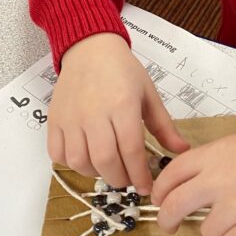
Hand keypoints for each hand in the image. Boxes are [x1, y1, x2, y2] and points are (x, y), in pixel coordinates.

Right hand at [47, 33, 188, 194]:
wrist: (90, 49)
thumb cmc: (122, 70)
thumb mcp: (149, 94)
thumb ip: (164, 126)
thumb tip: (181, 150)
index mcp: (123, 106)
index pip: (131, 150)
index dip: (139, 174)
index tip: (146, 187)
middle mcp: (94, 114)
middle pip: (105, 161)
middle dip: (119, 178)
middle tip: (128, 179)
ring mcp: (71, 118)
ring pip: (79, 161)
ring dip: (95, 173)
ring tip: (108, 167)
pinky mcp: (55, 119)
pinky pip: (57, 153)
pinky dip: (70, 163)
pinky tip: (85, 157)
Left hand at [151, 110, 235, 235]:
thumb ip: (212, 163)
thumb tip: (192, 185)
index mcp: (212, 154)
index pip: (169, 176)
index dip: (160, 192)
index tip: (160, 200)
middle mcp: (218, 179)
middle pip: (173, 207)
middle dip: (167, 220)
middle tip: (171, 225)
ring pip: (204, 231)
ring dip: (215, 230)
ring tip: (235, 219)